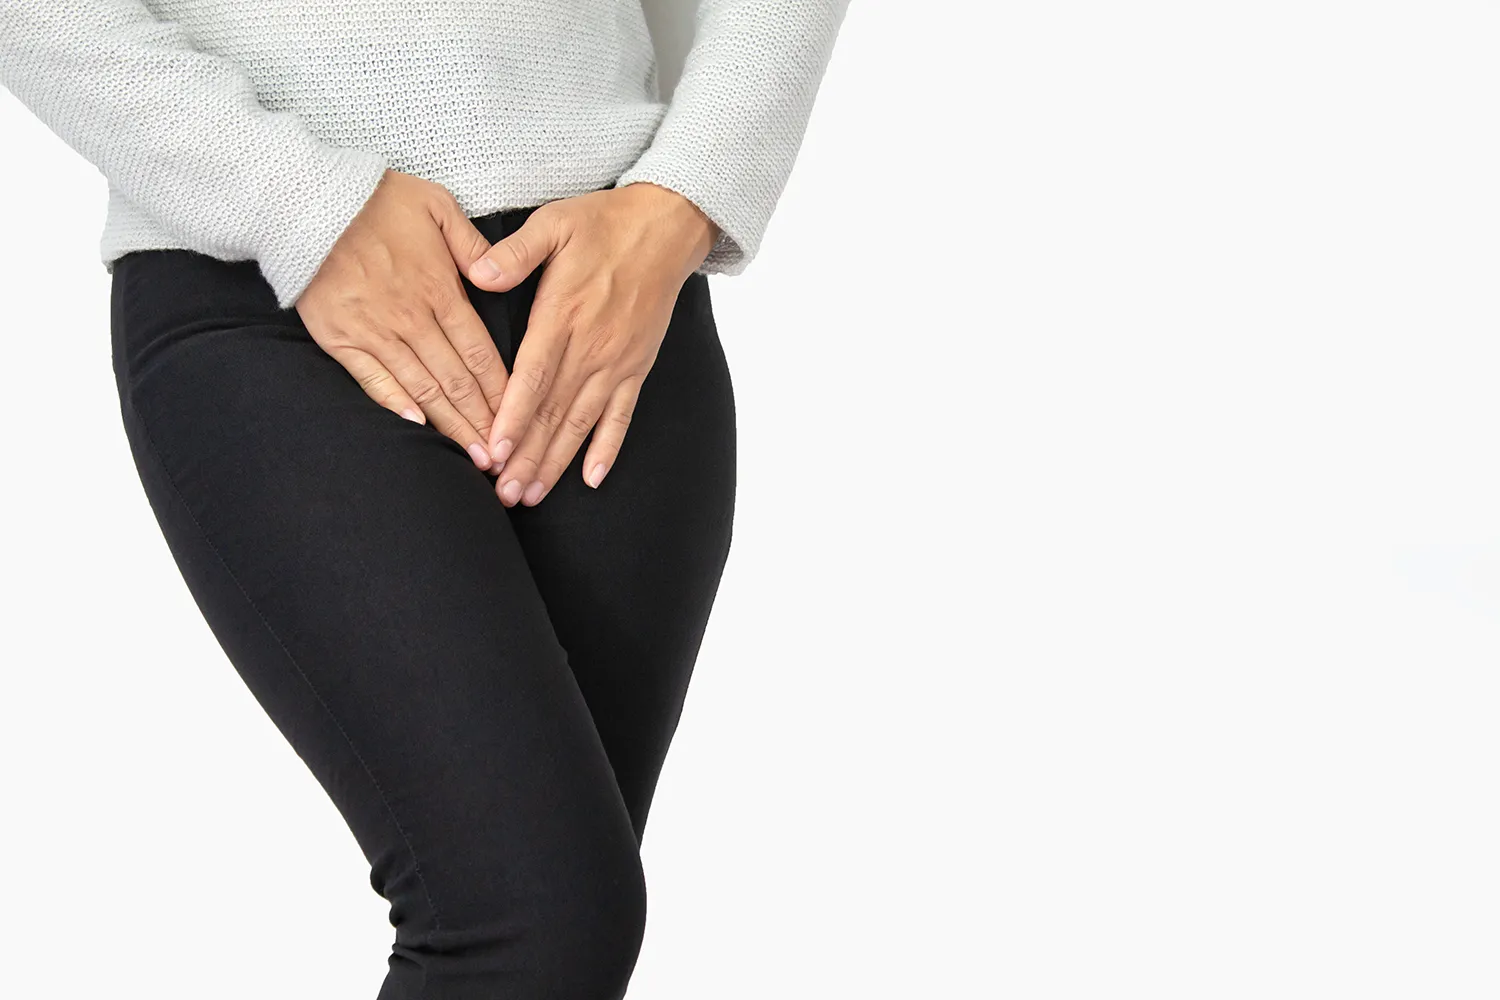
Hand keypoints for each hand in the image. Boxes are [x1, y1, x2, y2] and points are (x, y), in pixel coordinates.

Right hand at [295, 168, 507, 469]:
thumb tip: (496, 277)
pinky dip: (395, 405)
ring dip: (449, 425)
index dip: (503, 391)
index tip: (520, 419)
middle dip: (483, 422)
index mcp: (440, 289)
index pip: (480, 353)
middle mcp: (412, 318)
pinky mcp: (340, 338)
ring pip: (421, 388)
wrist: (306, 201)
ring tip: (471, 456)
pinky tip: (416, 427)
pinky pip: (373, 380)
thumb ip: (472, 244)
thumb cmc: (376, 199)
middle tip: (504, 457)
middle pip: (456, 380)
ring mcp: (374, 331)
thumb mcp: (437, 205)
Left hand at [467, 181, 719, 505]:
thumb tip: (476, 272)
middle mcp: (591, 348)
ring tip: (532, 495)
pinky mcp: (636, 367)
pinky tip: (592, 479)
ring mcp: (616, 363)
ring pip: (581, 424)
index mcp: (563, 316)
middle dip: (526, 457)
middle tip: (503, 494)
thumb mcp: (553, 223)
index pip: (533, 379)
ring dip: (556, 463)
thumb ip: (514, 252)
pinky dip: (607, 449)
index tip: (494, 452)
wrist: (666, 226)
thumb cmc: (603, 222)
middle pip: (553, 414)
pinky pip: (621, 417)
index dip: (513, 419)